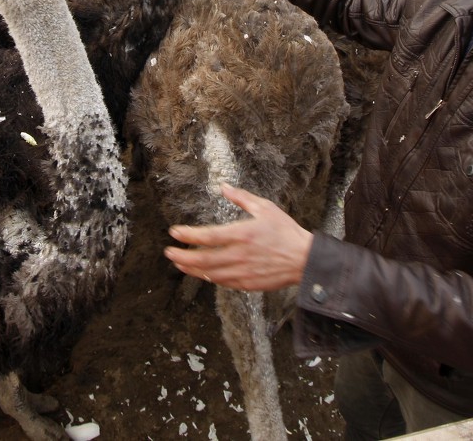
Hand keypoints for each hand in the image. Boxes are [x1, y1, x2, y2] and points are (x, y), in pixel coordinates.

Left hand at [164, 183, 312, 291]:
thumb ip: (242, 198)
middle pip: (203, 259)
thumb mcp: (266, 208)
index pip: (208, 236)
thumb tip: (224, 187)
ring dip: (192, 269)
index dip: (188, 235)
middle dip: (182, 256)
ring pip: (210, 273)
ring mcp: (243, 271)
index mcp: (243, 234)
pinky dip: (209, 278)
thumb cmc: (286, 232)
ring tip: (179, 263)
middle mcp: (240, 255)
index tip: (174, 232)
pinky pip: (223, 283)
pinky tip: (202, 273)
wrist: (304, 260)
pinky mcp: (248, 284)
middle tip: (168, 252)